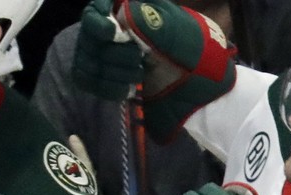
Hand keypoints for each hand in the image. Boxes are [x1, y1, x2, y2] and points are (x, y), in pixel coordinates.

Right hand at [75, 0, 236, 136]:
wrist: (203, 86)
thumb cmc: (193, 52)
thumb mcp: (178, 31)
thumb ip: (152, 19)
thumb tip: (127, 9)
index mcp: (128, 12)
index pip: (95, 10)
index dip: (97, 22)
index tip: (112, 32)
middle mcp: (111, 31)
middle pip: (88, 38)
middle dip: (113, 52)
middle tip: (138, 58)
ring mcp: (105, 55)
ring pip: (87, 61)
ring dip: (113, 71)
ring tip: (139, 74)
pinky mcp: (105, 78)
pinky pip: (88, 81)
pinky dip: (108, 87)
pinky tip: (129, 88)